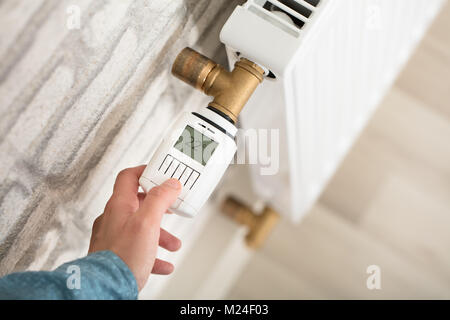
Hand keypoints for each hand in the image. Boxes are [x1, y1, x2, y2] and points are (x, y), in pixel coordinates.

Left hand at [88, 165, 181, 290]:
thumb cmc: (122, 258)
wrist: (104, 289)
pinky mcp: (115, 256)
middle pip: (139, 205)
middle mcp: (113, 219)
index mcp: (119, 206)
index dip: (146, 172)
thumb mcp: (147, 223)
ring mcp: (112, 238)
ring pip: (140, 229)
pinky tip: (163, 264)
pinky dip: (152, 255)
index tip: (161, 175)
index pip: (129, 177)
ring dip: (160, 235)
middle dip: (160, 210)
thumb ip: (159, 200)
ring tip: (173, 245)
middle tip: (172, 210)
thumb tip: (170, 184)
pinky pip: (137, 251)